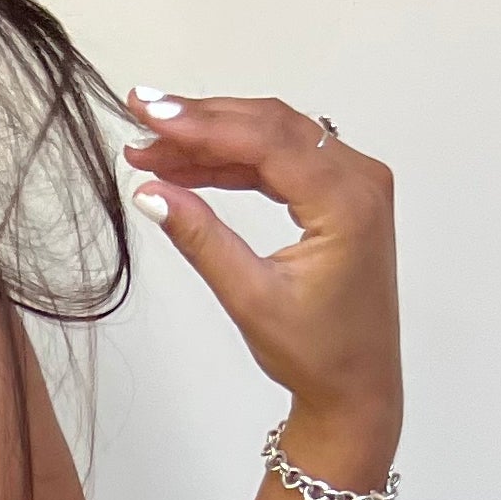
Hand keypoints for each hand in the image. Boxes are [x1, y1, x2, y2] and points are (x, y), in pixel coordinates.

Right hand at [123, 91, 401, 476]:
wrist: (357, 388)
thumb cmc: (315, 353)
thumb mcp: (249, 298)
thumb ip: (201, 239)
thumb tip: (151, 192)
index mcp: (346, 202)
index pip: (265, 139)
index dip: (201, 122)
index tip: (148, 112)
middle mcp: (359, 178)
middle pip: (270, 125)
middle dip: (202, 121)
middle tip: (141, 116)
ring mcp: (355, 182)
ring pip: (275, 136)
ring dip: (215, 138)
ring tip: (154, 147)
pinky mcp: (343, 194)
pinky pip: (285, 159)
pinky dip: (238, 160)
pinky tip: (192, 167)